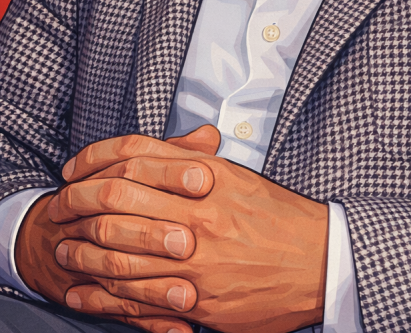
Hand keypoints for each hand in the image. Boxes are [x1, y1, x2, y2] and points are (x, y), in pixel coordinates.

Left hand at [49, 127, 328, 332]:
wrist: (319, 259)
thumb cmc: (279, 216)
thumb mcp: (239, 176)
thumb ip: (200, 160)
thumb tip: (174, 145)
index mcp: (206, 173)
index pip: (135, 154)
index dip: (94, 158)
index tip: (73, 168)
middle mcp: (197, 210)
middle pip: (116, 199)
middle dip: (77, 204)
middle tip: (59, 209)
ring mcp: (196, 256)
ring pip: (120, 251)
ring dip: (83, 252)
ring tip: (65, 252)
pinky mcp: (199, 297)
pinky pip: (139, 297)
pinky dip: (104, 296)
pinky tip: (86, 293)